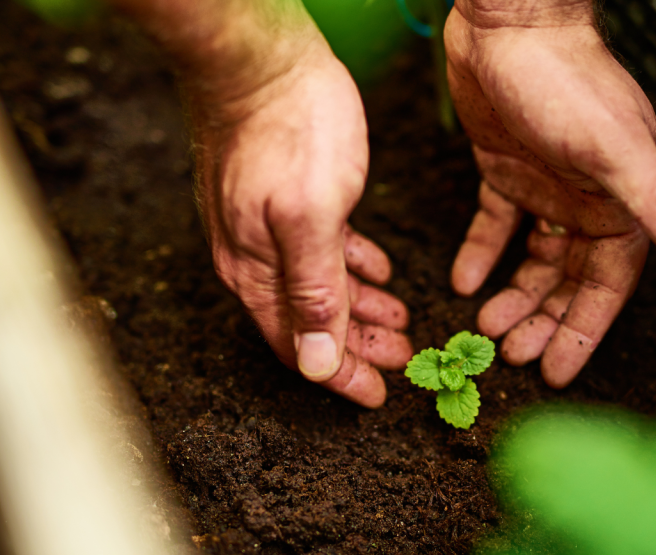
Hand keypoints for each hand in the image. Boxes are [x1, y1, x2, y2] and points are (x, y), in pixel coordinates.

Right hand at [185, 25, 411, 407]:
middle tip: (403, 360)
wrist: (259, 56)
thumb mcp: (310, 215)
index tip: (378, 396)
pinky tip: (376, 270)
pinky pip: (319, 251)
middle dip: (357, 347)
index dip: (340, 375)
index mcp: (256, 270)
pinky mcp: (282, 198)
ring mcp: (265, 227)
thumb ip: (313, 291)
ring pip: (317, 287)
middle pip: (309, 322)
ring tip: (399, 321)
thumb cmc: (285, 127)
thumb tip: (314, 362)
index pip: (298, 346)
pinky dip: (351, 268)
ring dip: (359, 309)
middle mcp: (252, 257)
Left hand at [445, 0, 655, 386]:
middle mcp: (586, 202)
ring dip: (513, 294)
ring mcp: (546, 186)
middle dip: (543, 321)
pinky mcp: (505, 169)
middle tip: (510, 357)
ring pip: (533, 258)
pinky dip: (481, 251)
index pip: (606, 286)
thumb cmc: (566, 82)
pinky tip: (462, 281)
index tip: (555, 374)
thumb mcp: (615, 151)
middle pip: (568, 280)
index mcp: (619, 205)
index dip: (583, 331)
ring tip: (484, 327)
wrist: (510, 24)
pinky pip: (495, 223)